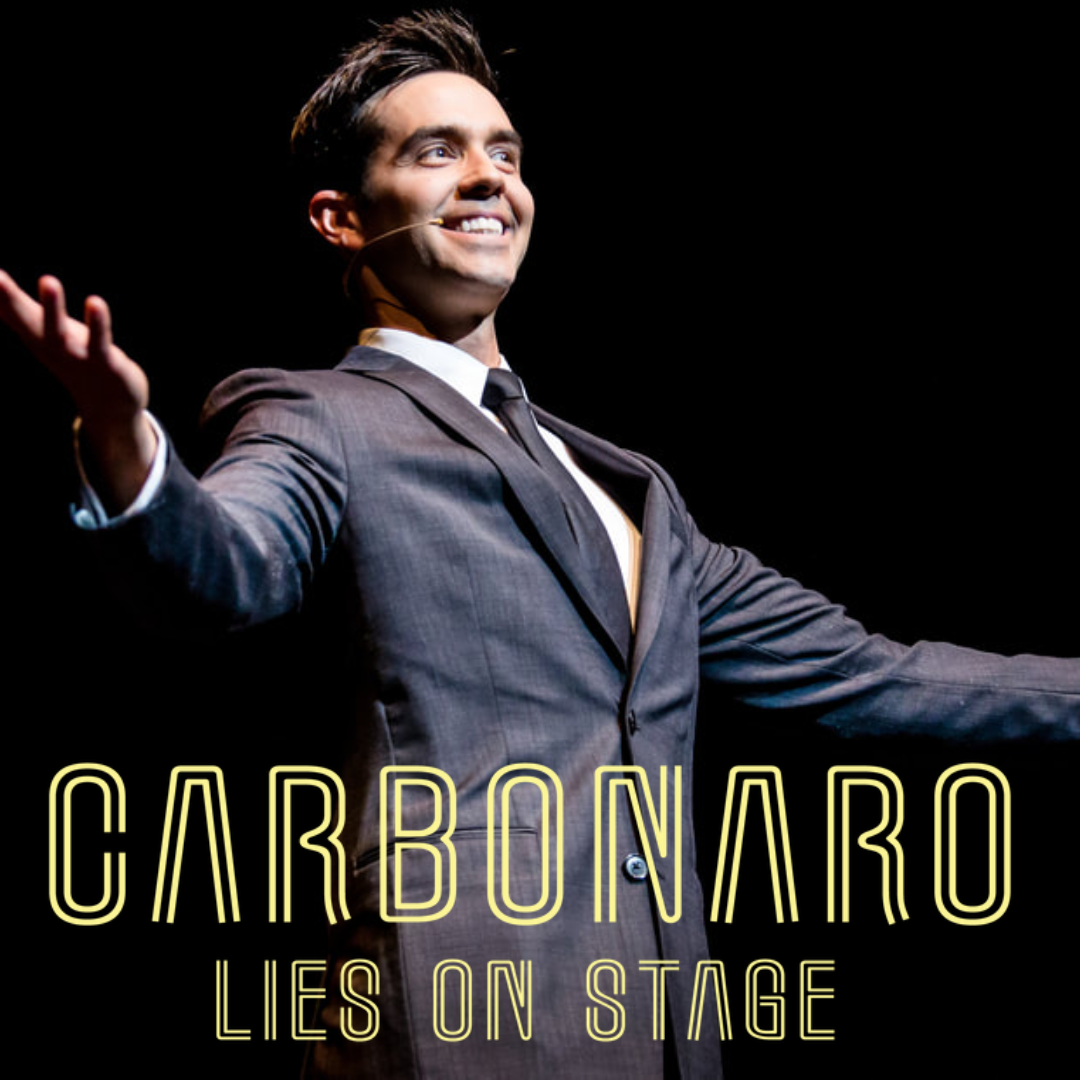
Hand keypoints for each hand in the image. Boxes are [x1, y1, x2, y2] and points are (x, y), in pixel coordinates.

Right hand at [0, 269, 157, 509]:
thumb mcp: (40, 333)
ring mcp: (78, 355)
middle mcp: (51, 345)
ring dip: (54, 308)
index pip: (8, 307)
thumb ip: (14, 306)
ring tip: (47, 281)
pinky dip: (98, 324)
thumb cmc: (74, 359)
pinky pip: (101, 340)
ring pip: (62, 331)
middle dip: (16, 297)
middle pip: (28, 318)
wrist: (110, 402)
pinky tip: (96, 303)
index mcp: (36, 336)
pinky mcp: (107, 361)